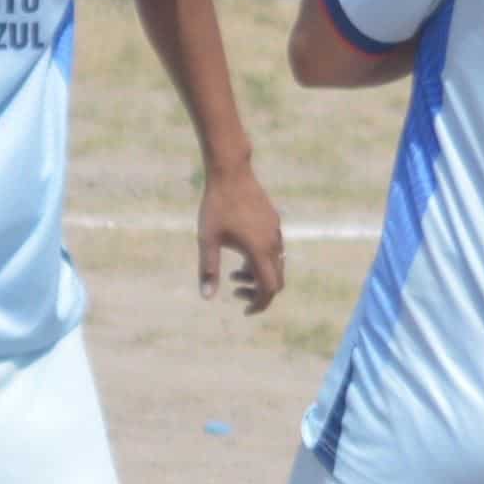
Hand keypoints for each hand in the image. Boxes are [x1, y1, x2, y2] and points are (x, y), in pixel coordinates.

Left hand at [197, 164, 286, 312]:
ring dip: (258, 276)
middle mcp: (273, 243)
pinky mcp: (274, 222)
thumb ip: (208, 270)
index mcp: (259, 250)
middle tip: (236, 291)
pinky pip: (274, 250)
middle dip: (259, 292)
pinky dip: (262, 261)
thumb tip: (207, 297)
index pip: (269, 288)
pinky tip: (241, 255)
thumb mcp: (207, 240)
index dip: (259, 303)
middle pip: (276, 280)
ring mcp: (276, 232)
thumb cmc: (216, 206)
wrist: (231, 173)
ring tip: (233, 274)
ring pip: (276, 265)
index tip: (244, 310)